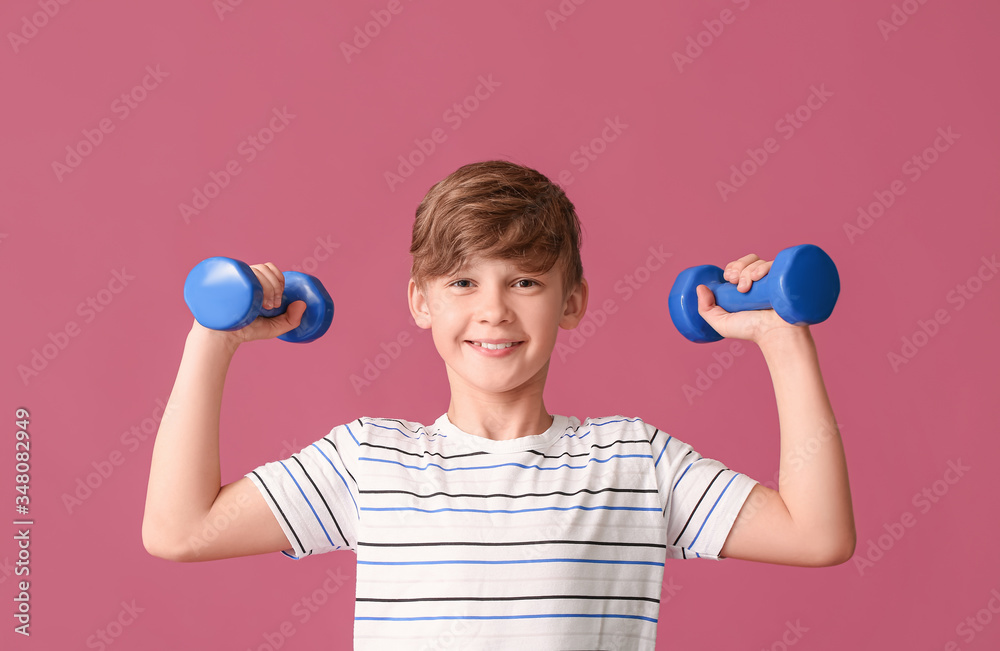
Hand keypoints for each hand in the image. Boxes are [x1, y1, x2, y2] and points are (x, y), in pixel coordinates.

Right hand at [190, 262, 306, 346]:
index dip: (279, 280)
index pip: (270, 268)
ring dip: (266, 286)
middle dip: (274, 286)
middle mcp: (245, 278)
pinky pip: (238, 273)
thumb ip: (292, 320)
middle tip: (272, 306)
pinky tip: (253, 298)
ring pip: (254, 270)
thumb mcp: (274, 328)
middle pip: (264, 268)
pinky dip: (250, 281)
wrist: (221, 338)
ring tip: (263, 306)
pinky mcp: (222, 283)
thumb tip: (302, 303)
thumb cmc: (246, 330)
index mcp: (256, 282)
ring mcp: (234, 280)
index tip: (279, 300)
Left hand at [695, 253, 804, 344]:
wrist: (775, 334)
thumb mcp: (721, 323)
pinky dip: (762, 267)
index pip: (737, 266)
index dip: (731, 268)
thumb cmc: (751, 330)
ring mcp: (772, 278)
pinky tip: (757, 278)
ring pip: (758, 261)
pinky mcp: (784, 277)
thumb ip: (706, 309)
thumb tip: (700, 288)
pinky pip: (773, 263)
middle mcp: (760, 281)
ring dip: (747, 270)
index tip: (728, 279)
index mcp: (746, 286)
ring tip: (746, 287)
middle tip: (735, 282)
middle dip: (737, 267)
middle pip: (747, 260)